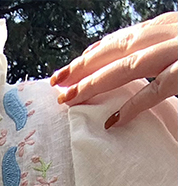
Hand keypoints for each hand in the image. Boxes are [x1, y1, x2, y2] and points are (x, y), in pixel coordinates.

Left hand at [50, 12, 176, 128]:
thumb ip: (165, 52)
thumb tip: (143, 64)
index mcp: (170, 26)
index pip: (127, 37)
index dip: (99, 50)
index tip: (77, 63)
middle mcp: (168, 34)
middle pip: (118, 49)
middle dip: (84, 65)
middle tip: (57, 80)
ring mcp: (176, 51)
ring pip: (127, 66)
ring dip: (93, 83)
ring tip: (68, 98)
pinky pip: (155, 90)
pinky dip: (132, 105)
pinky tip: (112, 120)